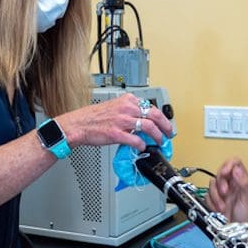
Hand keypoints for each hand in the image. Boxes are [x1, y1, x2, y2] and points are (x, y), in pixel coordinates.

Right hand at [56, 94, 172, 149]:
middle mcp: (126, 108)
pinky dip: (142, 145)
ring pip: (149, 127)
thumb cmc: (95, 117)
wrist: (79, 124)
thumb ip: (130, 111)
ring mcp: (122, 121)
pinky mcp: (117, 133)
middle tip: (169, 133)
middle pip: (154, 115)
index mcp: (127, 100)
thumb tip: (144, 121)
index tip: (165, 124)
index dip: (161, 117)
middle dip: (165, 126)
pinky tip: (142, 147)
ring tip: (160, 142)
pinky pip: (136, 140)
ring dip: (157, 136)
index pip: (151, 106)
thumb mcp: (115, 107)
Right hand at [205, 159, 247, 226]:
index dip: (228, 164)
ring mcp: (222, 192)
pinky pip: (206, 196)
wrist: (237, 232)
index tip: (225, 173)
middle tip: (225, 193)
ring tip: (223, 207)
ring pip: (211, 184)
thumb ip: (243, 182)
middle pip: (220, 173)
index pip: (234, 163)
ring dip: (216, 197)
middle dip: (220, 184)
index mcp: (241, 181)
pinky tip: (218, 210)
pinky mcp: (214, 200)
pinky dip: (211, 203)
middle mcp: (231, 184)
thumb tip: (237, 168)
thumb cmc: (246, 217)